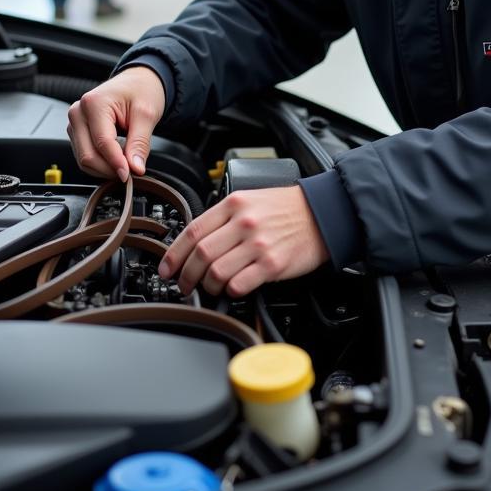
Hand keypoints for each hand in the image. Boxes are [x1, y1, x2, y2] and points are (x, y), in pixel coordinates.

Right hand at [67, 66, 164, 181]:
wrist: (137, 82)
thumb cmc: (141, 91)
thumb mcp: (147, 114)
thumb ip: (140, 143)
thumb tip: (135, 168)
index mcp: (93, 103)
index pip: (102, 142)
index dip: (116, 163)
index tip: (130, 175)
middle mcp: (78, 112)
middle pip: (87, 155)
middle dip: (109, 169)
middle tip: (131, 173)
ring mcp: (75, 123)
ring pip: (84, 159)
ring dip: (105, 168)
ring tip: (126, 165)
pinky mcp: (77, 132)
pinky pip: (85, 155)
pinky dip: (101, 163)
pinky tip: (117, 159)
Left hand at [158, 186, 329, 296]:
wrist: (322, 212)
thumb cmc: (287, 208)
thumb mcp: (251, 198)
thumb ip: (225, 216)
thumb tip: (197, 242)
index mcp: (234, 203)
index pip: (193, 231)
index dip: (174, 254)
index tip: (167, 268)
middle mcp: (244, 222)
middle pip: (201, 255)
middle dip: (186, 276)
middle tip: (184, 285)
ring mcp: (258, 244)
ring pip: (216, 272)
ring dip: (208, 286)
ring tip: (210, 288)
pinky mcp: (272, 264)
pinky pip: (239, 284)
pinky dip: (230, 291)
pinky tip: (232, 289)